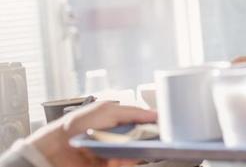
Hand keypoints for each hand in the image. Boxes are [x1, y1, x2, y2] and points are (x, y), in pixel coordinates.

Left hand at [27, 101, 156, 166]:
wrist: (56, 147)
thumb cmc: (76, 125)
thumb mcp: (108, 110)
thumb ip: (134, 112)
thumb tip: (154, 114)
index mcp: (119, 120)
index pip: (143, 122)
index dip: (153, 124)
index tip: (162, 127)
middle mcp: (118, 136)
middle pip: (143, 140)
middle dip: (146, 141)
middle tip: (148, 140)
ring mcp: (113, 152)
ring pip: (135, 154)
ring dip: (133, 154)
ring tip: (127, 152)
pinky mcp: (109, 165)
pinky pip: (124, 164)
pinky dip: (123, 163)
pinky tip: (117, 159)